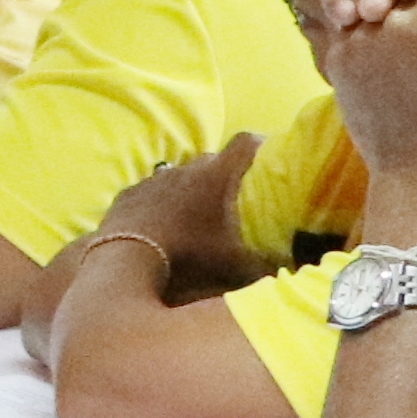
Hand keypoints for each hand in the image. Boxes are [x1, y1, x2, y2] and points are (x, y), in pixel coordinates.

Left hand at [95, 137, 261, 293]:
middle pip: (212, 160)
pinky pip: (151, 190)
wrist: (126, 261)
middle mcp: (185, 168)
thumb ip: (268, 267)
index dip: (259, 146)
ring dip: (191, 189)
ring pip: (180, 175)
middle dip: (226, 174)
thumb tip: (290, 274)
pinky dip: (160, 202)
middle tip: (236, 198)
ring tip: (198, 214)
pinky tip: (163, 222)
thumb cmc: (187, 258)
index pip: (245, 143)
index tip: (269, 157)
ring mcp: (153, 179)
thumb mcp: (236, 267)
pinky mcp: (128, 194)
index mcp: (216, 175)